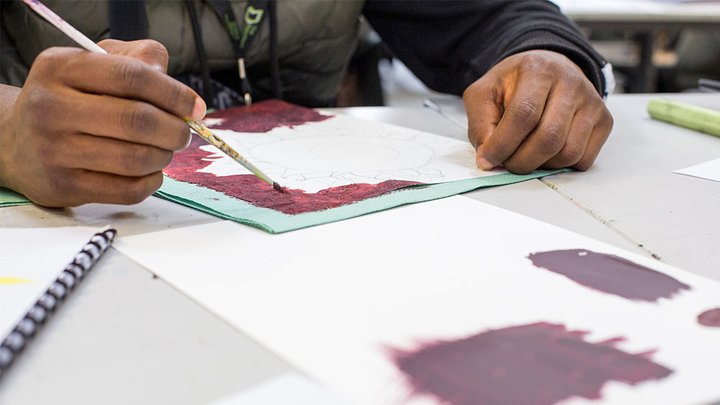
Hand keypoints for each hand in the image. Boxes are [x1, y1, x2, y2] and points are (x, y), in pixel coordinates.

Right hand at [0, 39, 204, 206]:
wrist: (15, 142)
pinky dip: (152, 181)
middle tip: (183, 132)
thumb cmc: (70, 99)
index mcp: (61, 68)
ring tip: (163, 150)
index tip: (195, 107)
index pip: (132, 76)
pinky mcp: (64, 186)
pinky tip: (149, 171)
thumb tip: (181, 93)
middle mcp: (51, 107)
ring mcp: (55, 150)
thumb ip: (139, 60)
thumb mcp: (93, 64)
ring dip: (164, 156)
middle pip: (138, 121)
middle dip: (175, 129)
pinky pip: (128, 190)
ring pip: (136, 159)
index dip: (174, 93)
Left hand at [464, 50, 612, 173]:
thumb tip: (487, 157)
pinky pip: (584, 158)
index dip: (503, 144)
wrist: (548, 69)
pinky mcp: (604, 120)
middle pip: (549, 138)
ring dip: (541, 166)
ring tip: (526, 155)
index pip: (524, 114)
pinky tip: (547, 153)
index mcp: (538, 69)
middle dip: (521, 161)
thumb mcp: (485, 94)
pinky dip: (562, 166)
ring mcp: (592, 102)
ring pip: (568, 152)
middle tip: (507, 163)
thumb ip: (481, 124)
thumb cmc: (513, 85)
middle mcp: (571, 82)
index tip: (487, 160)